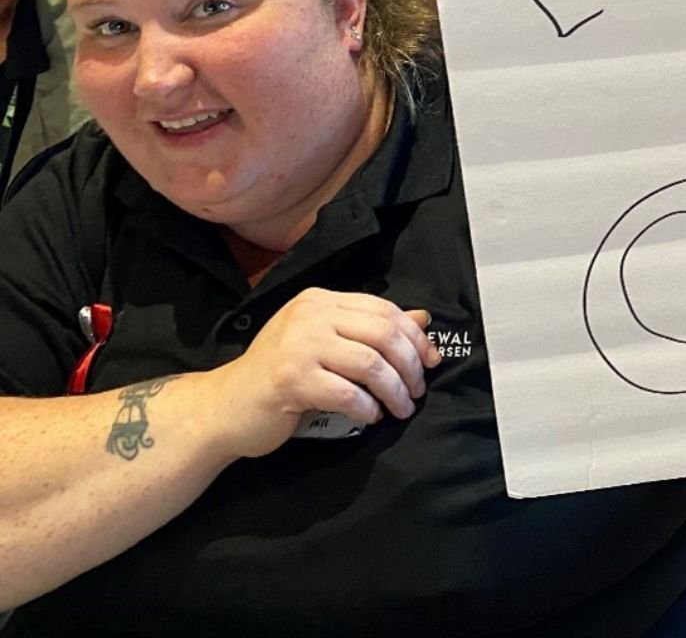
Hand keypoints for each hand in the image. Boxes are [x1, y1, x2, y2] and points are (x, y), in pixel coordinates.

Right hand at [198, 288, 442, 458]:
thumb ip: (368, 329)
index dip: (414, 336)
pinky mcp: (290, 380)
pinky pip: (347, 393)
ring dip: (394, 390)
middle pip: (383, 334)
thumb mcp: (326, 343)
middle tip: (417, 390)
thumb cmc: (279, 376)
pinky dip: (368, 407)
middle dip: (410, 365)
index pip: (383, 309)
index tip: (431, 361)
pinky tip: (372, 416)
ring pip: (370, 364)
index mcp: (320, 300)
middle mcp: (309, 315)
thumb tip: (422, 319)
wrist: (224, 407)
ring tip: (401, 408)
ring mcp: (298, 346)